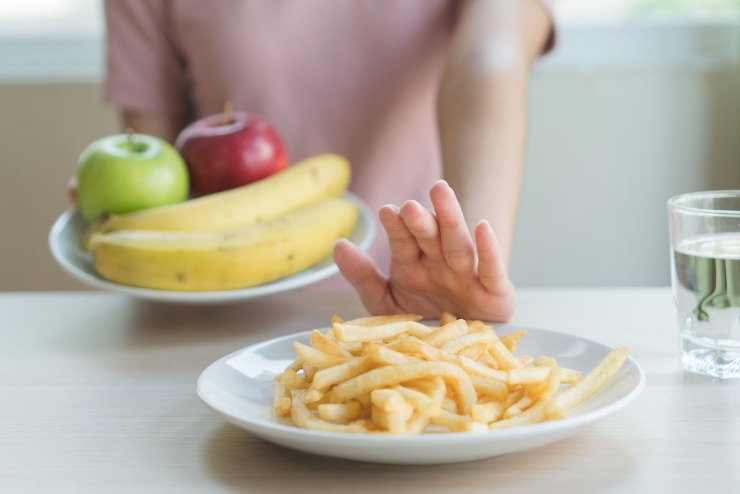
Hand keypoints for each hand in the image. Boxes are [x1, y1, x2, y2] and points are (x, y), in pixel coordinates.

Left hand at [333, 180, 514, 321]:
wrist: (462, 348)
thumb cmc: (424, 318)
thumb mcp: (385, 302)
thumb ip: (362, 276)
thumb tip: (337, 244)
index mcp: (412, 265)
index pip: (403, 241)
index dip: (396, 227)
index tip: (386, 211)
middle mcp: (439, 265)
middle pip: (430, 237)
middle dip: (420, 220)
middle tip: (409, 205)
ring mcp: (467, 276)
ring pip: (458, 244)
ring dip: (450, 219)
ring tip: (441, 193)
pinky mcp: (495, 293)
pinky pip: (491, 270)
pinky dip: (489, 250)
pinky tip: (483, 226)